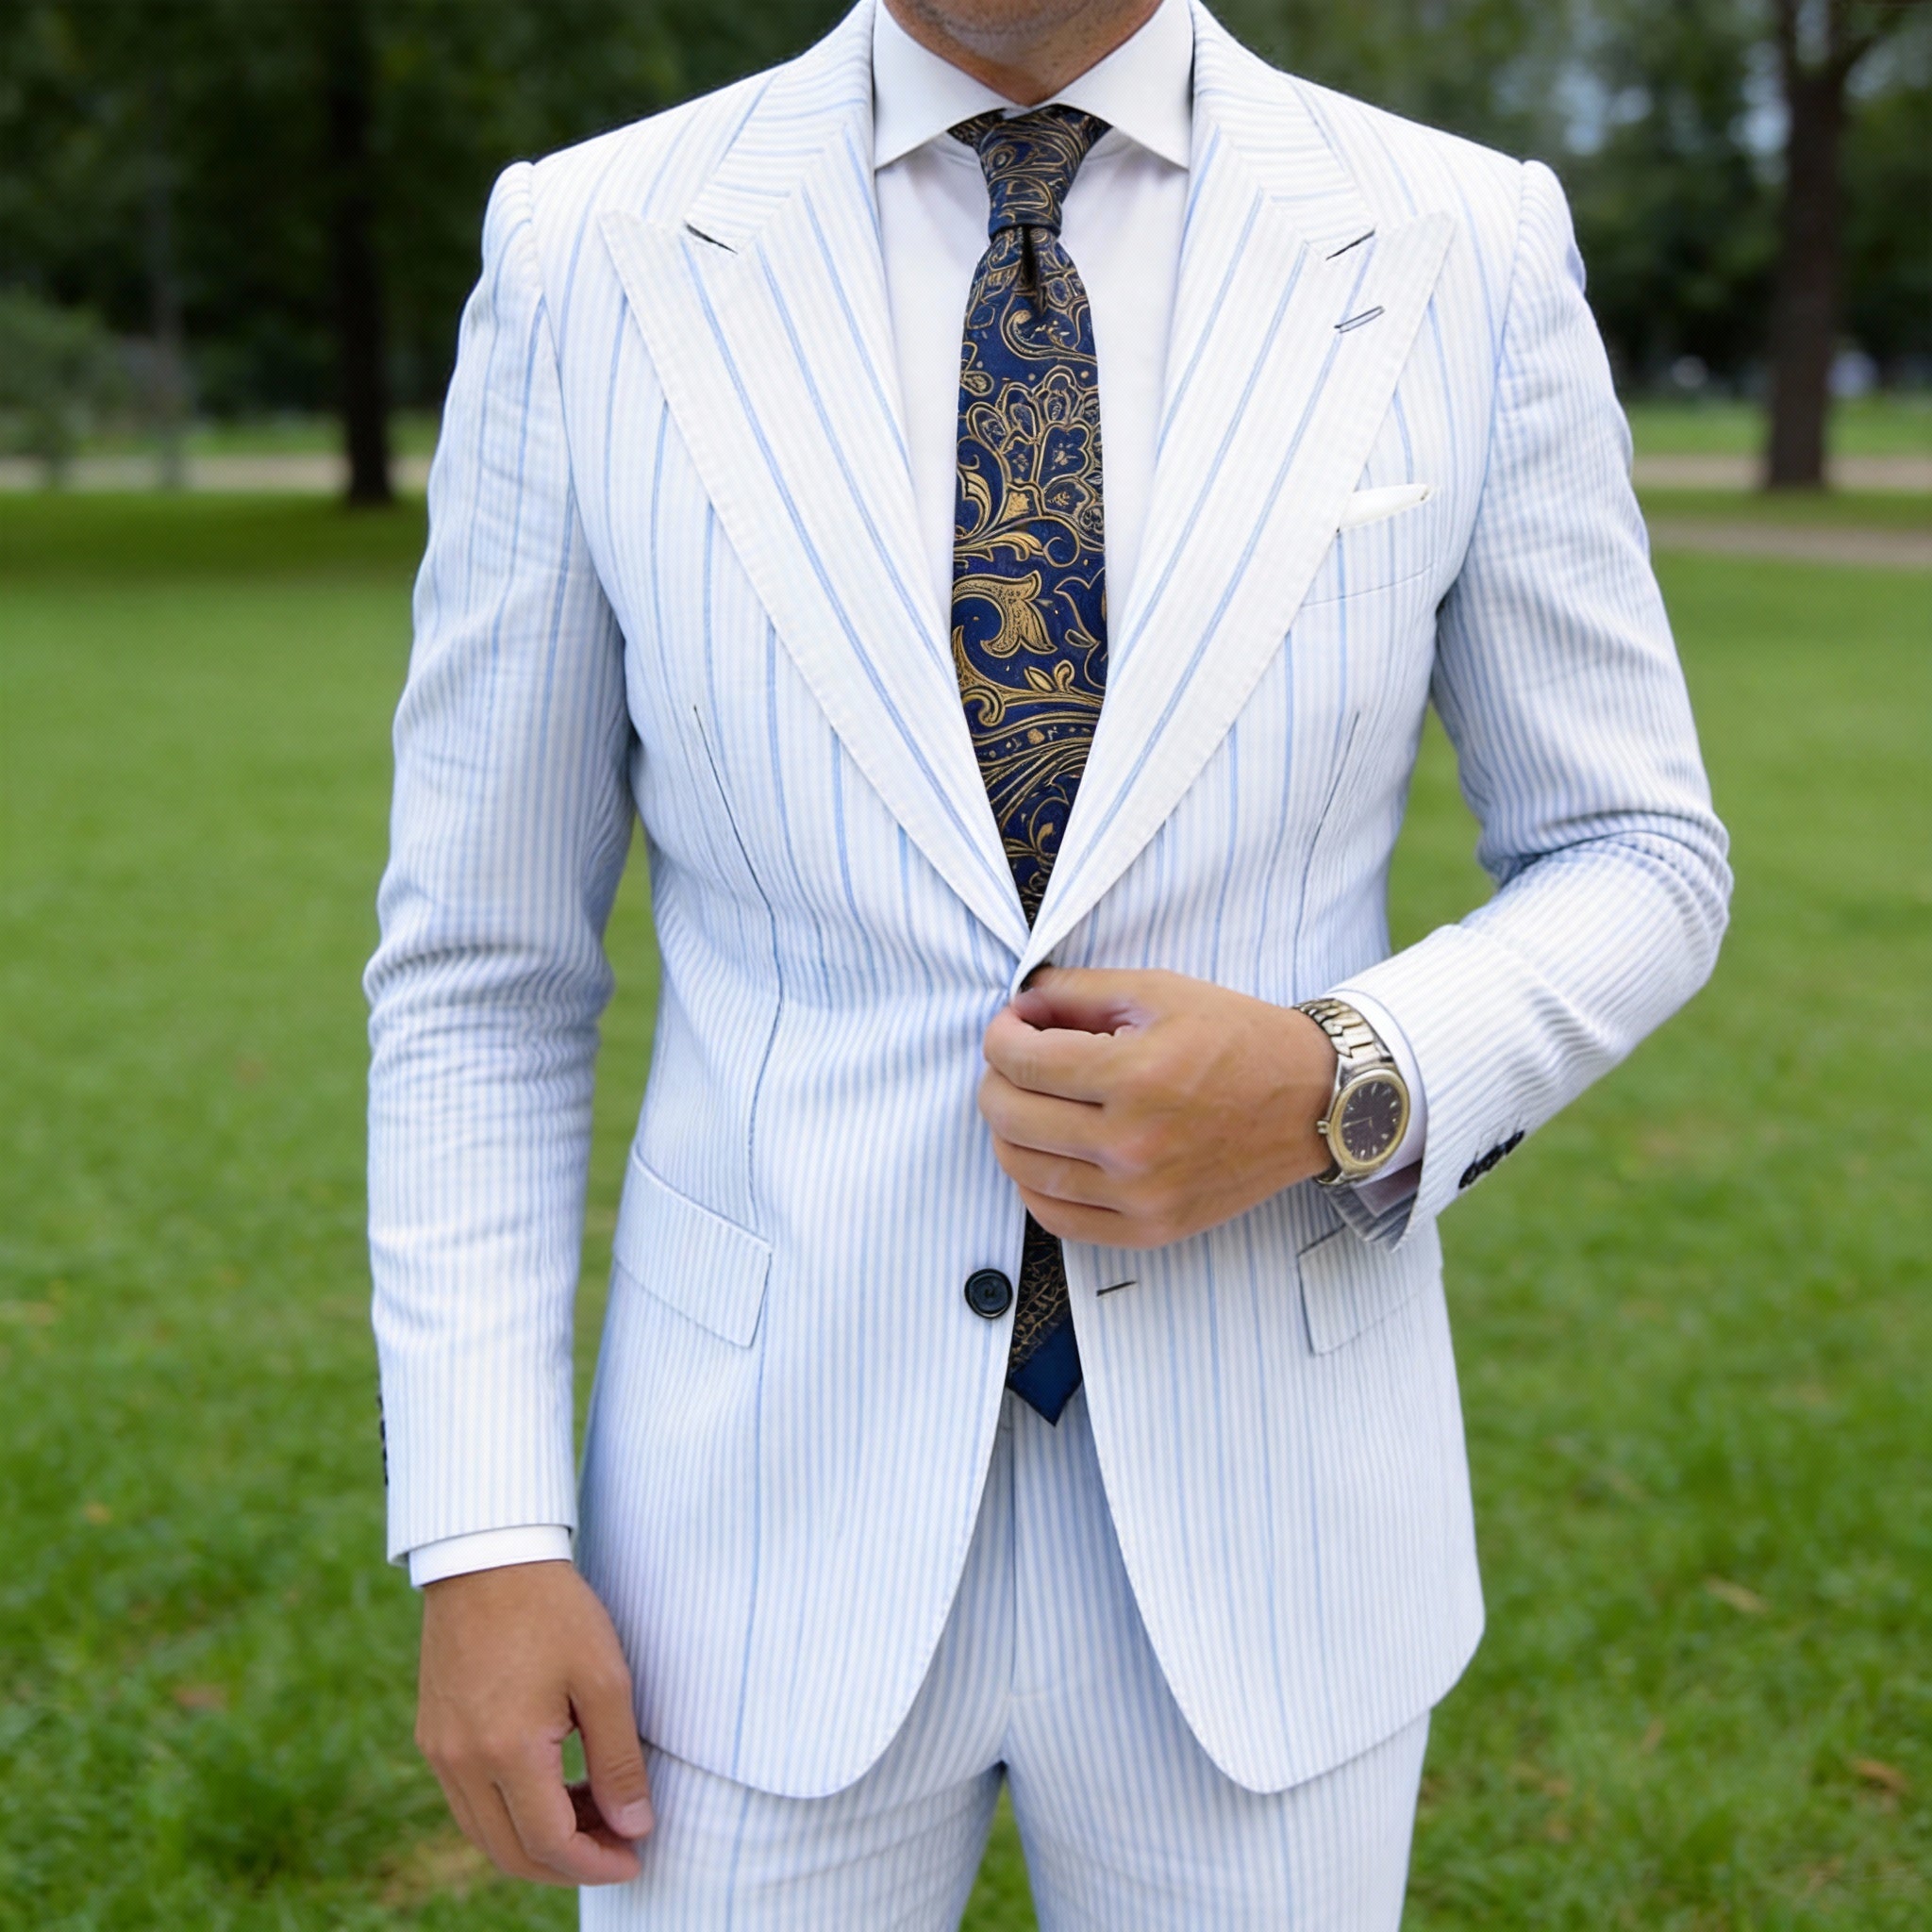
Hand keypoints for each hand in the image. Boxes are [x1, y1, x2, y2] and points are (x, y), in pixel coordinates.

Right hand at [416, 1560, 652, 1886]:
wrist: (489, 1556)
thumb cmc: (554, 1610)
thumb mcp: (605, 1680)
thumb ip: (619, 1762)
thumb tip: (634, 1828)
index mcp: (507, 1751)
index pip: (550, 1844)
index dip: (597, 1863)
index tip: (635, 1857)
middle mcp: (462, 1763)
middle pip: (512, 1853)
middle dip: (569, 1864)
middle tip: (617, 1845)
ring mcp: (440, 1751)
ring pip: (485, 1834)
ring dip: (537, 1842)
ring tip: (592, 1813)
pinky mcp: (433, 1734)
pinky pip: (469, 1802)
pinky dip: (510, 1813)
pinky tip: (552, 1787)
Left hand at [978, 967, 1337, 1249]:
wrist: (1311, 1102)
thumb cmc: (1238, 1039)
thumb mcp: (1160, 990)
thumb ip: (1077, 992)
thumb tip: (1018, 1005)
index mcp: (1136, 1075)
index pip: (1020, 1061)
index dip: (1000, 1035)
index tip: (1012, 1026)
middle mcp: (1133, 1143)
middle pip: (1010, 1116)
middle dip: (996, 1079)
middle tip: (1013, 1062)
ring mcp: (1141, 1195)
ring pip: (1024, 1170)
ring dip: (1008, 1131)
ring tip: (1027, 1105)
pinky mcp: (1150, 1228)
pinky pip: (1058, 1218)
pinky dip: (1035, 1185)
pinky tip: (1048, 1154)